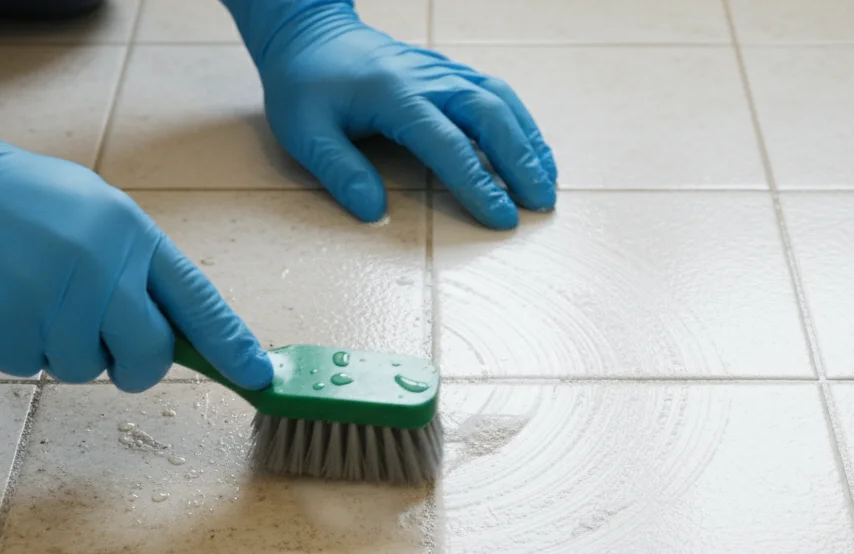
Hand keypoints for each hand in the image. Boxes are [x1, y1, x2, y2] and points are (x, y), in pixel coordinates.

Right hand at [0, 31, 270, 391]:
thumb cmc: (21, 199)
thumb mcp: (97, 212)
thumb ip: (138, 268)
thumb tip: (178, 330)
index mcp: (132, 235)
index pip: (198, 301)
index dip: (232, 344)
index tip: (258, 377)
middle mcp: (101, 269)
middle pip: (149, 355)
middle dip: (135, 366)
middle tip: (110, 350)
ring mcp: (52, 300)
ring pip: (84, 368)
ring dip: (63, 348)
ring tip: (33, 293)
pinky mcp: (5, 327)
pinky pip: (31, 367)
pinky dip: (18, 346)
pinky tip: (0, 300)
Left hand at [228, 0, 556, 229]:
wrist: (311, 35)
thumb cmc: (306, 86)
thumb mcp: (305, 132)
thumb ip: (339, 171)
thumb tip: (374, 213)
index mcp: (394, 94)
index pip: (447, 143)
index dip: (477, 183)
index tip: (501, 217)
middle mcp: (428, 78)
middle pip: (489, 115)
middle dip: (520, 161)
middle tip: (540, 204)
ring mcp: (443, 71)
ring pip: (500, 101)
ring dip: (529, 142)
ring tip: (548, 184)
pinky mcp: (450, 72)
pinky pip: (496, 94)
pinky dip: (521, 123)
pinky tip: (533, 152)